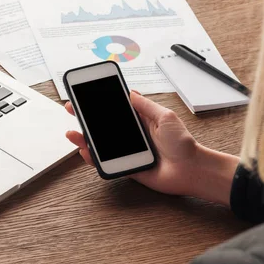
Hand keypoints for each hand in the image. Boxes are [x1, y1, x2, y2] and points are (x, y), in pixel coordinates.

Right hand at [65, 92, 238, 203]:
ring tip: (73, 133)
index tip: (84, 95)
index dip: (98, 103)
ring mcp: (126, 151)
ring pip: (99, 144)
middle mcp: (131, 136)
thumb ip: (146, 106)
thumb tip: (130, 93)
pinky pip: (105, 162)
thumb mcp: (166, 117)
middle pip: (102, 126)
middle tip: (71, 110)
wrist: (191, 170)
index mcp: (139, 121)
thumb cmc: (184, 144)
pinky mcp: (126, 167)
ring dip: (84, 139)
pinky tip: (85, 151)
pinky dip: (92, 158)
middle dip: (85, 118)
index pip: (114, 109)